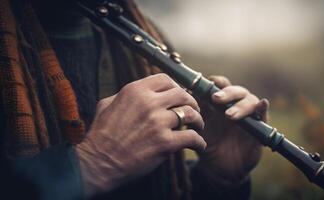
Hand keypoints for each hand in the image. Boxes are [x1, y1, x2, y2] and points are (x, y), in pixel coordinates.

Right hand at [74, 74, 205, 196]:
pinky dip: (199, 142)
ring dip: (198, 120)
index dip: (176, 87)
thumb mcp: (107, 104)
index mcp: (135, 91)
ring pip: (190, 114)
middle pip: (182, 94)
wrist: (98, 162)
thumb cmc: (101, 134)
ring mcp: (158, 122)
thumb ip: (125, 95)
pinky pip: (191, 137)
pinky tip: (199, 144)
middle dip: (191, 101)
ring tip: (198, 126)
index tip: (179, 96)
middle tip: (194, 110)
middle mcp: (148, 103)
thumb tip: (142, 93)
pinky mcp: (165, 143)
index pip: (165, 79)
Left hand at [197, 75, 268, 183]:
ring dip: (240, 106)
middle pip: (235, 91)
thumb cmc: (208, 144)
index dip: (215, 82)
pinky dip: (263, 108)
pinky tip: (263, 103)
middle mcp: (235, 105)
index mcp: (220, 103)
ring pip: (249, 101)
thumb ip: (193, 114)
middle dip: (226, 93)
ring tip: (229, 116)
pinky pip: (263, 115)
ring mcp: (248, 115)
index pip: (220, 85)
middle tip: (215, 99)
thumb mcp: (198, 129)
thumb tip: (183, 97)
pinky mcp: (259, 128)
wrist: (219, 169)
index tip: (207, 83)